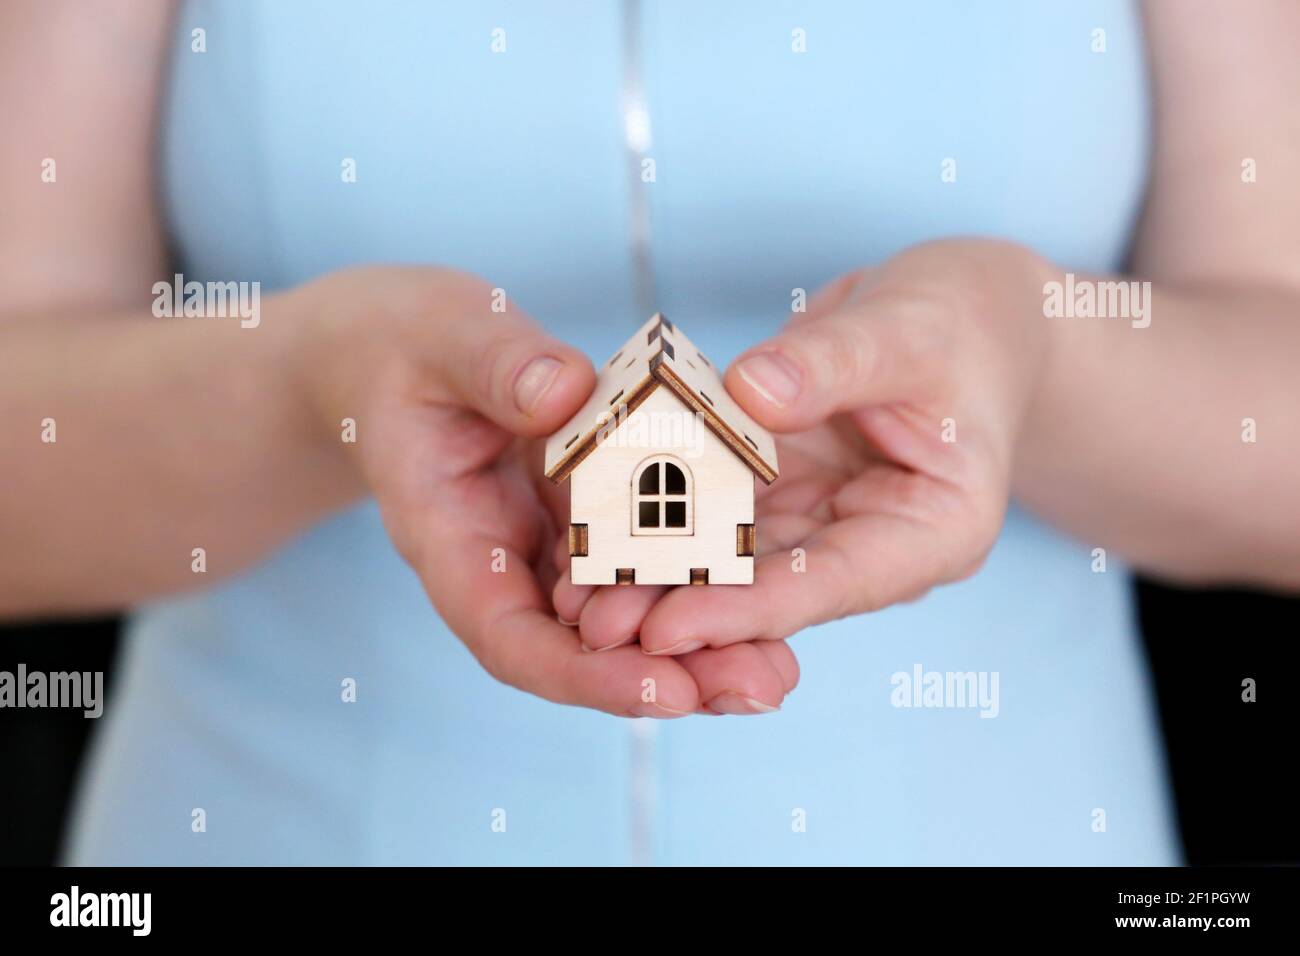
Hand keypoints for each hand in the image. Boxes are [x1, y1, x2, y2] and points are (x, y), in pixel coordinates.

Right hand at [290, 266, 797, 716]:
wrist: (397, 351)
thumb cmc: (405, 342)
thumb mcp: (442, 335)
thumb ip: (497, 363)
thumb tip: (566, 395)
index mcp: (449, 538)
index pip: (510, 636)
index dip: (584, 675)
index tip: (663, 690)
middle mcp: (503, 562)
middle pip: (581, 649)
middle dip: (670, 678)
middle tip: (761, 689)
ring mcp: (547, 546)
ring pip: (619, 618)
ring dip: (697, 646)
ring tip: (777, 668)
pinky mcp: (584, 518)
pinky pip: (640, 562)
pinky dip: (693, 583)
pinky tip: (760, 598)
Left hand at [555, 239, 1054, 658]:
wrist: (962, 314)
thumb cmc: (959, 320)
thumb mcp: (905, 332)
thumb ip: (831, 364)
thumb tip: (747, 394)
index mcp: (932, 532)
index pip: (834, 584)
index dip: (749, 609)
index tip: (669, 626)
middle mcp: (874, 545)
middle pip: (774, 592)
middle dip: (685, 610)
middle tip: (595, 624)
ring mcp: (824, 522)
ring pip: (736, 562)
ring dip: (660, 579)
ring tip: (577, 596)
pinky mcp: (784, 492)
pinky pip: (718, 510)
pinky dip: (662, 521)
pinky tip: (599, 530)